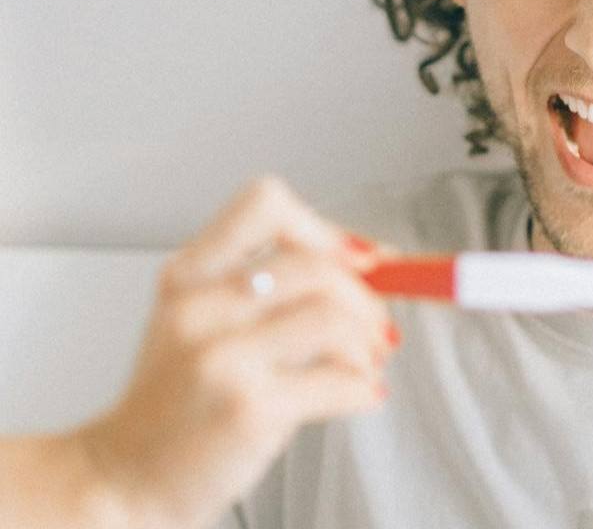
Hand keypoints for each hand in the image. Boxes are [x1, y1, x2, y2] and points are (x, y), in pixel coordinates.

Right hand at [71, 176, 400, 528]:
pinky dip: (364, 388)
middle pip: (319, 265)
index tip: (358, 261)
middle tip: (377, 328)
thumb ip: (272, 285)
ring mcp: (221, 358)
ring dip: (368, 344)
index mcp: (188, 275)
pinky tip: (358, 395)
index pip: (265, 204)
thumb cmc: (174, 404)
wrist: (121, 483)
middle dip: (368, 299)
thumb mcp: (202, 323)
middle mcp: (200, 308)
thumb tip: (375, 259)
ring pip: (333, 317)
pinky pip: (338, 380)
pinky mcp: (248, 408)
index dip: (326, 228)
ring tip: (365, 365)